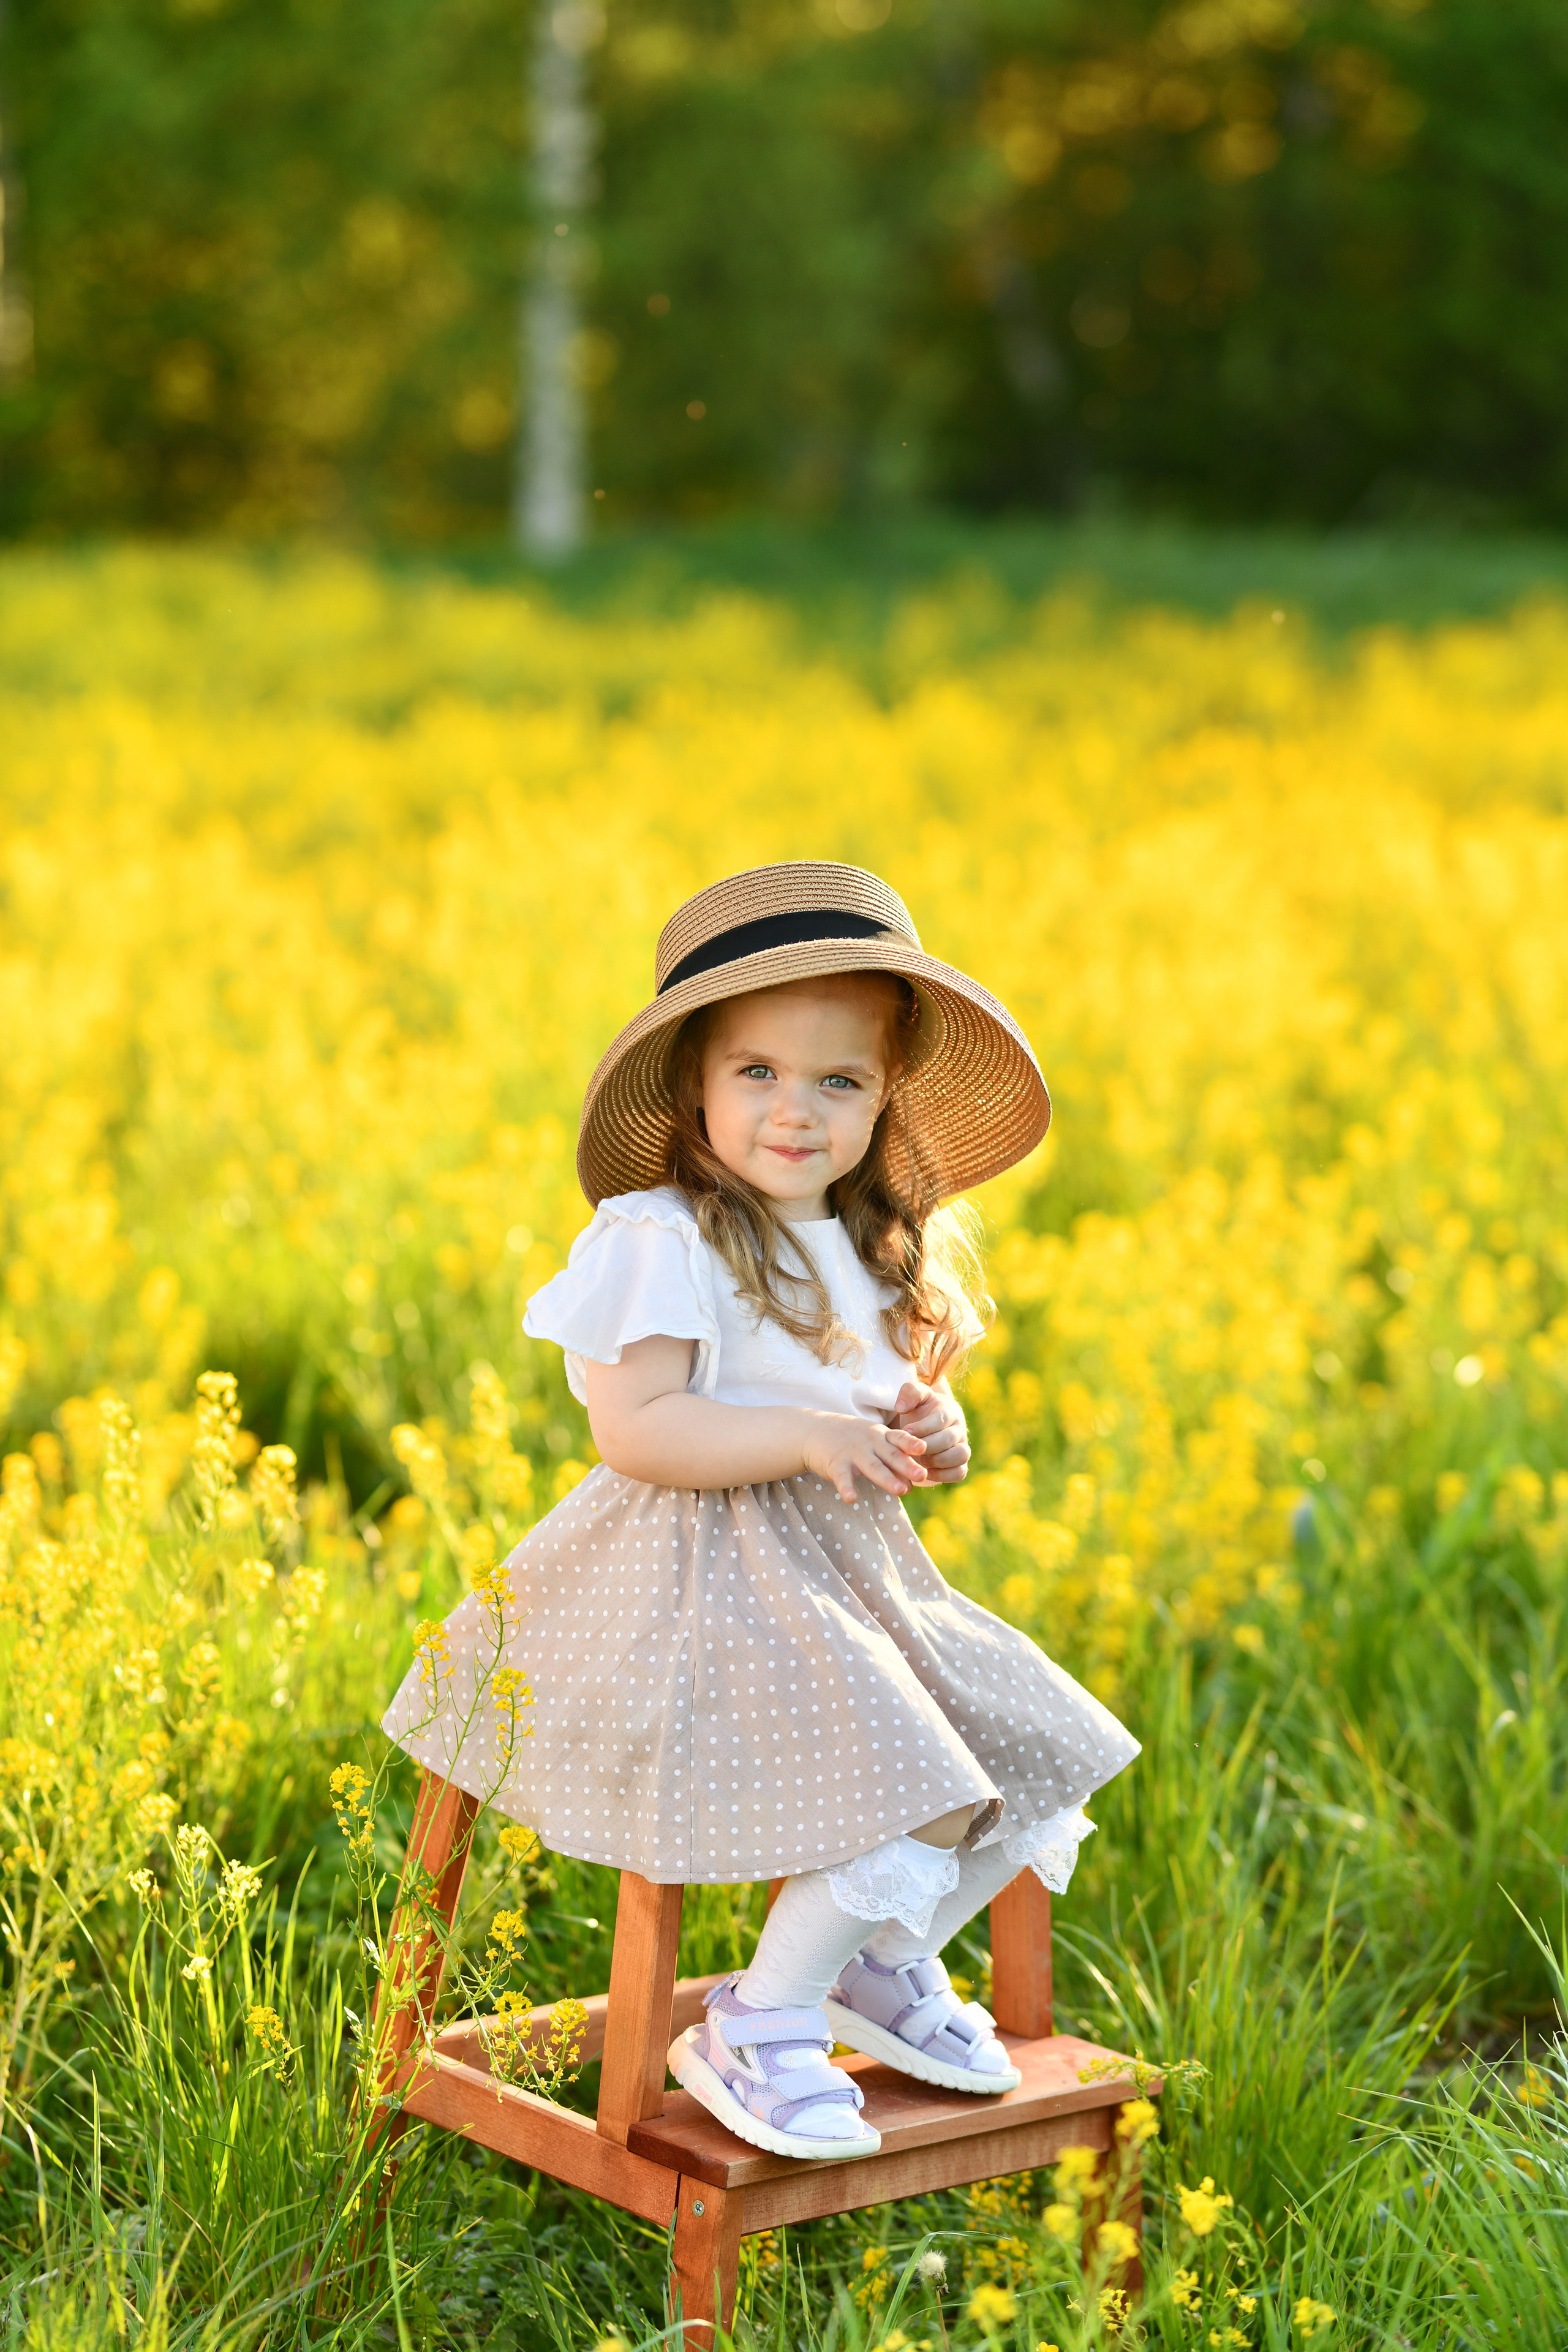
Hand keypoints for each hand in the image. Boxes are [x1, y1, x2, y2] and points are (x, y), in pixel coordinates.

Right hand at [800, 1412, 926, 1503]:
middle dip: (907, 1465)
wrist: (813, 1430)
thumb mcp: (873, 1442)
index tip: (924, 1448)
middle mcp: (869, 1442)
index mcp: (880, 1435)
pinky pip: (842, 1477)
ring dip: (887, 1478)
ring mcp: (852, 1452)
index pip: (899, 1438)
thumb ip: (892, 1460)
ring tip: (900, 1490)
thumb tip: (914, 1483)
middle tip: (922, 1475)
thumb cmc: (850, 1439)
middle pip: (891, 1455)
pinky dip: (846, 1488)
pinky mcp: (835, 1463)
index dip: (911, 1443)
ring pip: (872, 1466)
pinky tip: (851, 1499)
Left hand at [892, 1381, 970, 1484]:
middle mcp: (959, 1428)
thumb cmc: (919, 1409)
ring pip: (961, 1455)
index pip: (940, 1419)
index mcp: (948, 1410)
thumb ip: (909, 1393)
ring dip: (939, 1461)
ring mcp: (962, 1446)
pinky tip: (926, 1472)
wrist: (928, 1424)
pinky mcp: (960, 1464)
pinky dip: (944, 1475)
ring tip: (920, 1461)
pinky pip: (960, 1472)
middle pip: (949, 1439)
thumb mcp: (914, 1395)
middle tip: (911, 1449)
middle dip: (928, 1445)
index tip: (906, 1432)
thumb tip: (901, 1407)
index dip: (923, 1427)